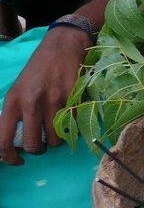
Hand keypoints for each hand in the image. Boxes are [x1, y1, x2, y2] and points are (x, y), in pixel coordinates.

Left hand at [0, 26, 90, 164]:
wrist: (61, 47)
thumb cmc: (38, 70)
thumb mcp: (18, 89)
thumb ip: (16, 112)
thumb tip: (15, 140)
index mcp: (12, 101)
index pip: (3, 139)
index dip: (8, 157)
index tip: (16, 160)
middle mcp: (31, 103)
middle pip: (34, 145)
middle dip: (38, 150)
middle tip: (41, 143)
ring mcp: (53, 102)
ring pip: (55, 140)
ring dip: (56, 140)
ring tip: (56, 128)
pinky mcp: (73, 101)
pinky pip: (72, 128)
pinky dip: (71, 129)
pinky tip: (69, 117)